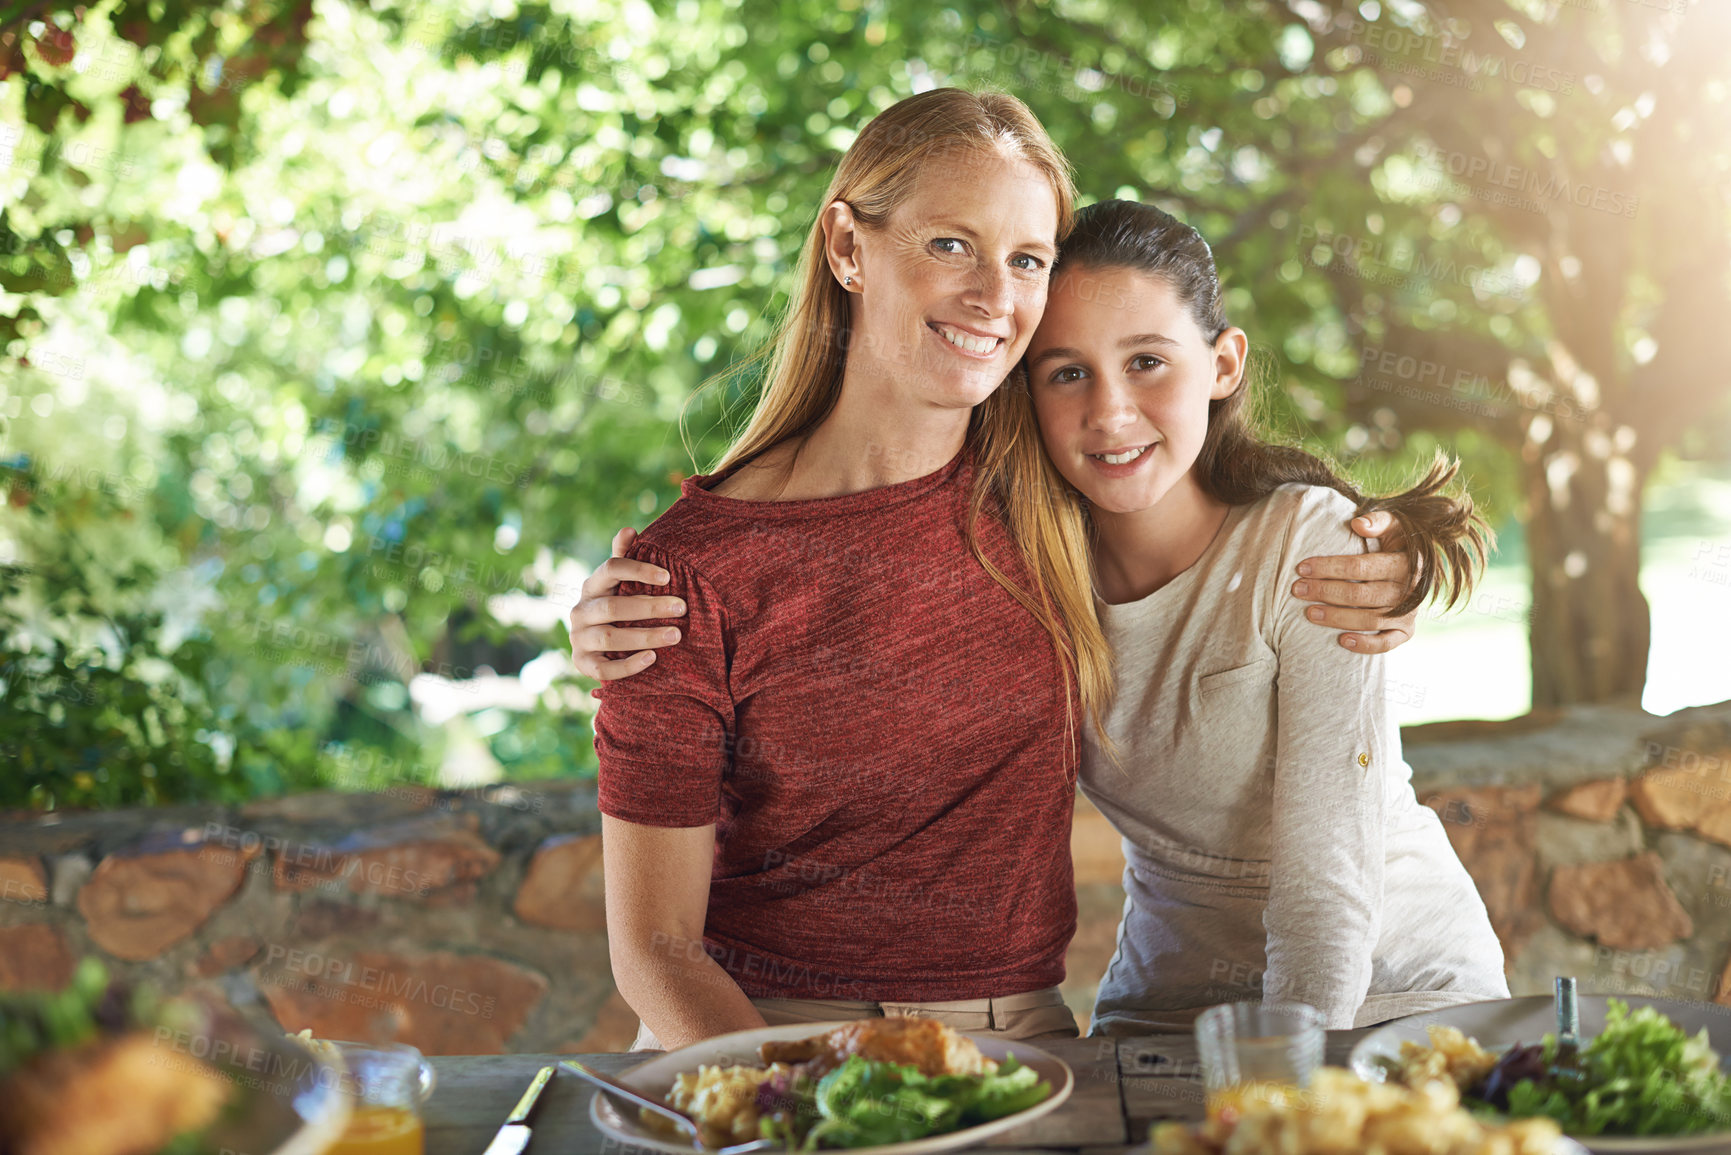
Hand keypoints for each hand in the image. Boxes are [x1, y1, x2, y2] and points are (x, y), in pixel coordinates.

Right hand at [566, 527, 687, 679]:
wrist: (597, 646)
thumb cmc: (618, 606)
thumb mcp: (619, 583)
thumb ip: (624, 558)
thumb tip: (629, 529)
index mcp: (591, 586)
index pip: (611, 569)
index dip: (638, 570)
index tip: (668, 577)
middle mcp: (580, 611)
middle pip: (613, 607)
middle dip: (650, 607)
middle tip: (682, 607)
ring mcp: (579, 638)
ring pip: (610, 638)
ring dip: (646, 636)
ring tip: (676, 635)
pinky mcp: (582, 664)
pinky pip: (604, 669)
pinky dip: (629, 665)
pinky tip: (653, 658)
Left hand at [1293, 511, 1419, 653]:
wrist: (1420, 569)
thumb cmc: (1397, 544)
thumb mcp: (1394, 526)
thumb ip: (1378, 521)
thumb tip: (1358, 524)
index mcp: (1406, 563)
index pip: (1360, 567)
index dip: (1329, 568)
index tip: (1302, 568)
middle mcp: (1409, 591)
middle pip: (1360, 595)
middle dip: (1325, 592)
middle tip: (1297, 590)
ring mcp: (1409, 613)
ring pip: (1369, 620)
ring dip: (1337, 618)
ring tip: (1309, 613)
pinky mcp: (1406, 631)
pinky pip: (1387, 643)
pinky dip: (1365, 645)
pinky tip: (1341, 641)